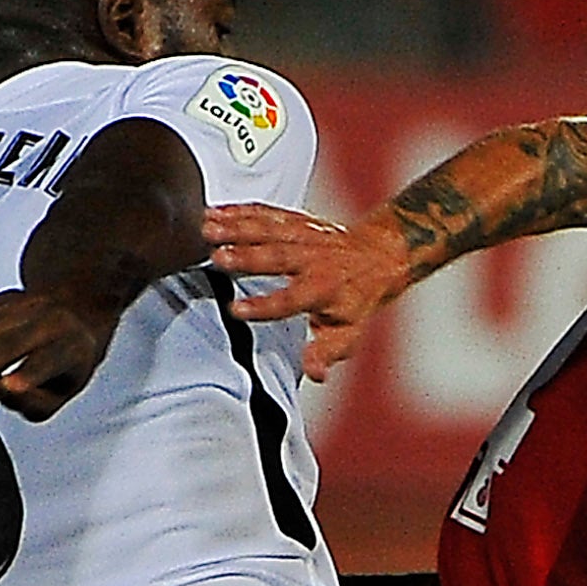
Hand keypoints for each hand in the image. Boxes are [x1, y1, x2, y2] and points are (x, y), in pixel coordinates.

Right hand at [0, 287, 114, 419]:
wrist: (76, 308)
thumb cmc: (68, 360)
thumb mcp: (64, 392)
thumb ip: (36, 401)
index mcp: (72, 347)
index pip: (48, 361)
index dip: (27, 374)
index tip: (4, 387)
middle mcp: (50, 320)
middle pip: (10, 343)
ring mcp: (26, 305)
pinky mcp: (3, 300)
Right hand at [202, 203, 412, 378]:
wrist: (378, 255)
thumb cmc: (357, 298)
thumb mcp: (348, 331)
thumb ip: (327, 352)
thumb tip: (315, 374)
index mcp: (325, 289)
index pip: (292, 299)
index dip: (264, 305)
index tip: (235, 310)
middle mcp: (314, 259)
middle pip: (278, 257)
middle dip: (247, 257)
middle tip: (217, 258)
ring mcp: (304, 236)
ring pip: (269, 229)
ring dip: (236, 227)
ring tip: (208, 230)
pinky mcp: (296, 220)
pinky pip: (266, 213)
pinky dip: (239, 211)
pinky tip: (213, 213)